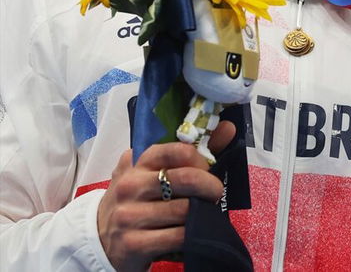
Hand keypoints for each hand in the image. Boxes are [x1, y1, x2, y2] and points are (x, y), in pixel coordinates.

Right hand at [97, 121, 234, 270]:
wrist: (100, 241)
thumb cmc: (136, 201)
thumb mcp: (153, 173)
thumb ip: (191, 151)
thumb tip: (228, 127)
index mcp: (138, 163)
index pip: (179, 150)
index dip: (202, 160)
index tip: (208, 169)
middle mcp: (130, 186)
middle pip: (187, 179)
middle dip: (211, 187)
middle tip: (215, 194)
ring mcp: (129, 215)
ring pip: (185, 210)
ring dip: (202, 213)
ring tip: (201, 214)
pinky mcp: (133, 244)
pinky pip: (178, 236)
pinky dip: (191, 235)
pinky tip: (190, 233)